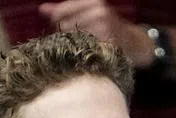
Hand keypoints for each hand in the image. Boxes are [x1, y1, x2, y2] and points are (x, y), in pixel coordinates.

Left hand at [39, 0, 154, 66]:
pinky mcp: (108, 43)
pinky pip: (85, 50)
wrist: (133, 42)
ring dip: (73, 46)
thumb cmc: (105, 28)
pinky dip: (83, 54)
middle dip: (64, 36)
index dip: (57, 24)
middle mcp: (99, 11)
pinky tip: (86, 55)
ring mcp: (104, 28)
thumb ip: (64, 11)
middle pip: (65, 27)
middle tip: (71, 43)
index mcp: (93, 2)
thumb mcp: (87, 14)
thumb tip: (42, 9)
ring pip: (74, 39)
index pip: (61, 12)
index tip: (58, 31)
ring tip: (80, 49)